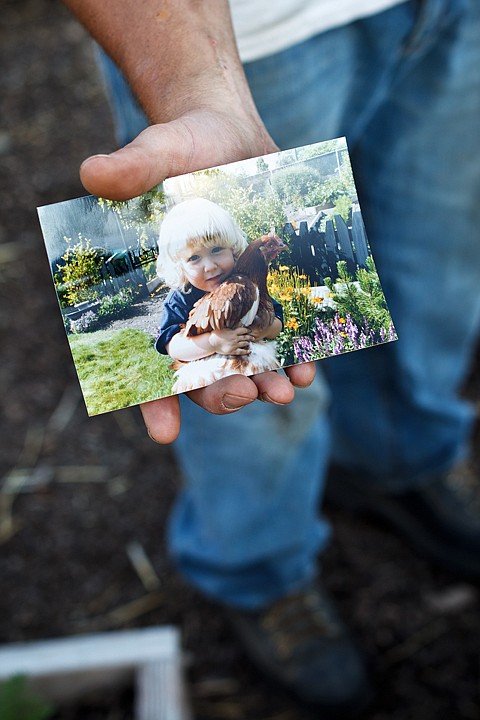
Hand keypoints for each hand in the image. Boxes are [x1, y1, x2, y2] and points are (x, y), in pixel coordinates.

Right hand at [66, 0, 315, 441]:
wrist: (228, 136)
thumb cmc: (182, 146)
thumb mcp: (158, 152)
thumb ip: (131, 169)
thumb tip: (93, 174)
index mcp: (158, 294)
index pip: (148, 358)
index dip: (153, 398)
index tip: (165, 432)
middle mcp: (195, 308)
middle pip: (203, 370)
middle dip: (221, 391)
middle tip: (242, 394)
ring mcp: (235, 304)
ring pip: (247, 361)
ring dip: (264, 381)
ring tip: (283, 390)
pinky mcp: (268, 290)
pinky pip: (282, 334)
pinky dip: (295, 354)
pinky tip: (309, 366)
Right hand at [209, 327, 252, 354]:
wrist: (211, 343)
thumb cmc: (216, 334)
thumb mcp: (223, 328)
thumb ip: (229, 326)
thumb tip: (233, 321)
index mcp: (233, 332)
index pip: (244, 330)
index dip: (248, 330)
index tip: (250, 331)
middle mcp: (235, 338)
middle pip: (246, 337)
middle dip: (250, 337)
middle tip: (253, 338)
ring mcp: (234, 345)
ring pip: (244, 344)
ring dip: (248, 343)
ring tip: (250, 343)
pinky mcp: (232, 351)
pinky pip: (241, 351)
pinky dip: (246, 351)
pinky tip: (249, 351)